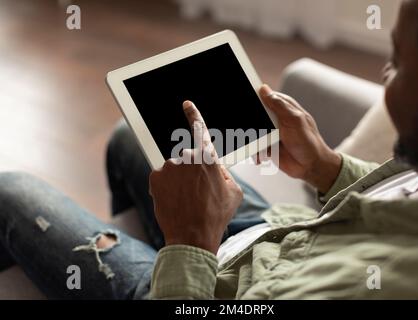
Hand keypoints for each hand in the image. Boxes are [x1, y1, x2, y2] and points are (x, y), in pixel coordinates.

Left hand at [149, 101, 242, 253]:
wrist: (192, 236)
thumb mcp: (233, 191)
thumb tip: (215, 165)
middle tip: (198, 191)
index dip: (193, 115)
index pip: (199, 128)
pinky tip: (175, 200)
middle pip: (188, 157)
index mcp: (207, 157)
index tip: (186, 105)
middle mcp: (186, 157)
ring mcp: (168, 166)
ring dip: (180, 179)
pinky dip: (168, 185)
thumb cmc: (216, 214)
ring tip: (187, 199)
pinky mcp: (155, 177)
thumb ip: (224, 172)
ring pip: (175, 168)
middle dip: (193, 170)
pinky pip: (163, 176)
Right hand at [258, 84, 341, 193]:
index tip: (243, 101)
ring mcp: (271, 132)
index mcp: (283, 107)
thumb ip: (279, 105)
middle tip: (254, 133)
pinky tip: (259, 157)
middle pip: (256, 114)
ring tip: (259, 148)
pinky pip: (254, 145)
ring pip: (253, 131)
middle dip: (250, 126)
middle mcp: (276, 118)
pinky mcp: (267, 145)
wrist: (310, 167)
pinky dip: (254, 151)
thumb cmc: (308, 142)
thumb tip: (264, 89)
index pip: (264, 96)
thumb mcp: (295, 120)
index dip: (253, 97)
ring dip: (252, 140)